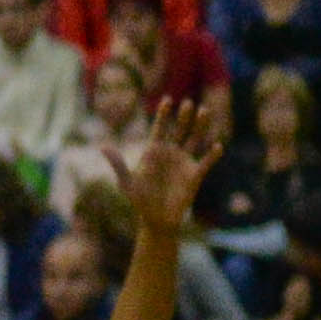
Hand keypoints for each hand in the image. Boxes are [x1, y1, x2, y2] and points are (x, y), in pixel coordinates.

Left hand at [114, 90, 228, 242]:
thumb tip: (103, 147)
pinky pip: (205, 162)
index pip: (159, 128)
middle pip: (179, 129)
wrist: (156, 220)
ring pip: (194, 139)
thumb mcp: (127, 183)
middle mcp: (171, 152)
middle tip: (188, 102)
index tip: (167, 100)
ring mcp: (184, 162)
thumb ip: (118, 164)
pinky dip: (212, 155)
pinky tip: (218, 146)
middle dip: (183, 116)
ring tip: (205, 111)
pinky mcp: (194, 175)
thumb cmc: (140, 201)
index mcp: (154, 151)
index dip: (163, 114)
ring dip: (200, 126)